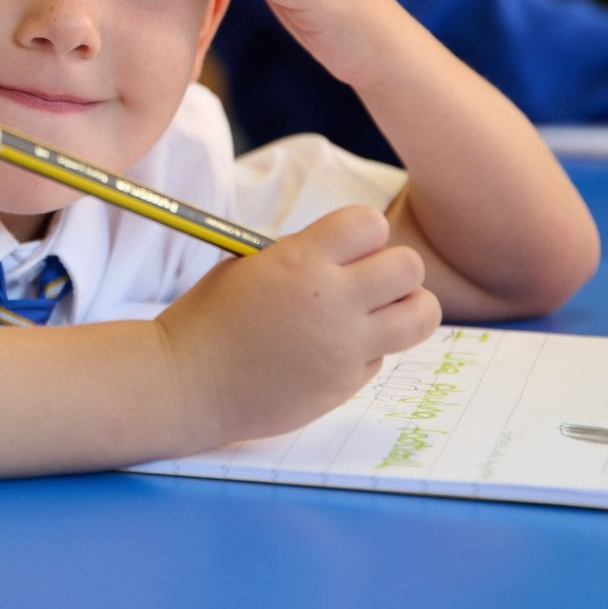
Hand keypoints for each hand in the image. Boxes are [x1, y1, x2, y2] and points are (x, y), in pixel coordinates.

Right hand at [157, 206, 439, 446]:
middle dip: (393, 267)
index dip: (362, 231)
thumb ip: (306, 254)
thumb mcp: (252, 265)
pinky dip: (367, 349)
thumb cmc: (210, 317)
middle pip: (409, 267)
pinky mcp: (346, 385)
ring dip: (405, 307)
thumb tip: (352, 251)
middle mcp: (332, 303)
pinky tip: (329, 351)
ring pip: (421, 315)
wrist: (186, 384)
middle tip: (367, 279)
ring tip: (373, 311)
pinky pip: (382, 355)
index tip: (345, 245)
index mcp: (301, 262)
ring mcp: (344, 348)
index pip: (371, 223)